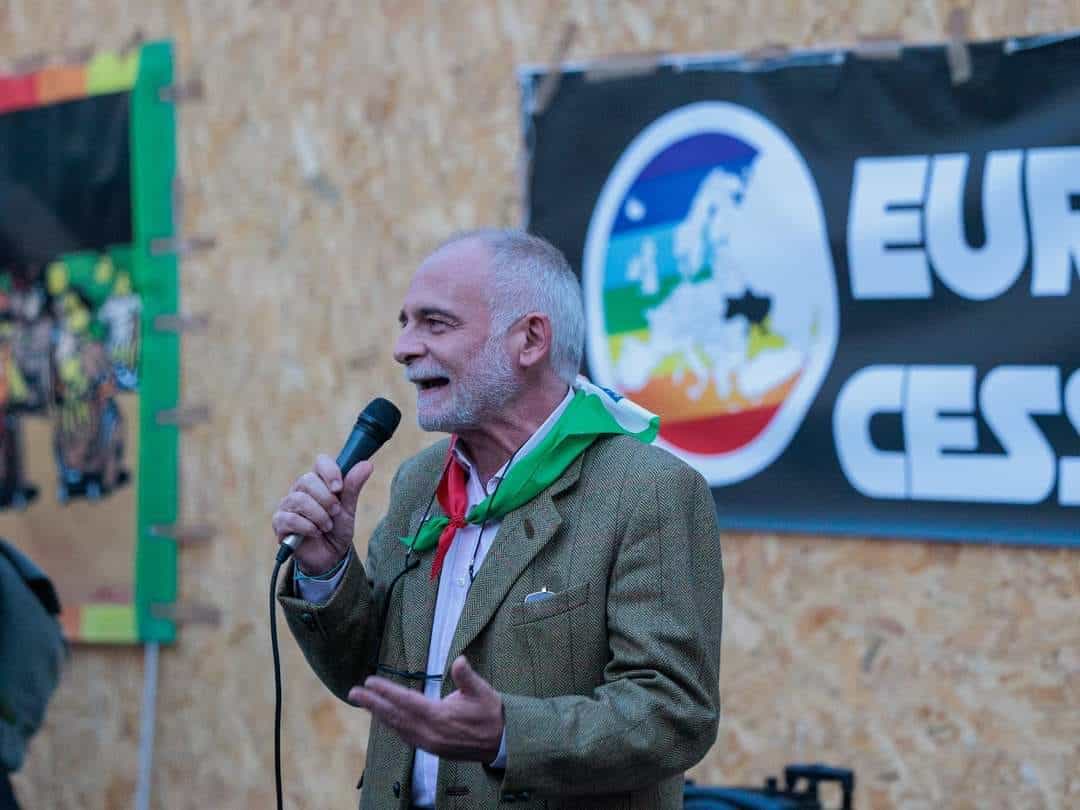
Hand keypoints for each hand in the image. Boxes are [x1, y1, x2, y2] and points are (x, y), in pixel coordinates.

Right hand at [271, 454, 373, 572]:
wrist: (330, 556)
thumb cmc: (337, 529)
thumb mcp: (348, 509)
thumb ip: (353, 487)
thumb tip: (367, 465)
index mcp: (318, 482)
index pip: (320, 462)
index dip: (330, 472)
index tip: (339, 488)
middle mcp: (300, 490)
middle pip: (307, 480)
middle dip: (326, 498)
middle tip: (336, 512)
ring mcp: (288, 505)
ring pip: (298, 499)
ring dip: (318, 515)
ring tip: (327, 526)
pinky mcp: (280, 523)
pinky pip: (290, 518)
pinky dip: (307, 527)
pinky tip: (315, 533)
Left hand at [348, 656, 504, 762]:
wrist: (501, 742)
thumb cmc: (492, 713)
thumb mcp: (482, 691)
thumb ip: (467, 677)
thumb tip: (459, 660)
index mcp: (440, 717)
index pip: (406, 701)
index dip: (386, 691)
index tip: (369, 681)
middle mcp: (430, 733)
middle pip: (395, 716)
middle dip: (373, 704)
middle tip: (354, 692)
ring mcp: (429, 743)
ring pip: (398, 728)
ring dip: (379, 715)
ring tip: (364, 703)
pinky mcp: (432, 749)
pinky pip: (405, 736)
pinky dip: (392, 726)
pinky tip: (384, 719)